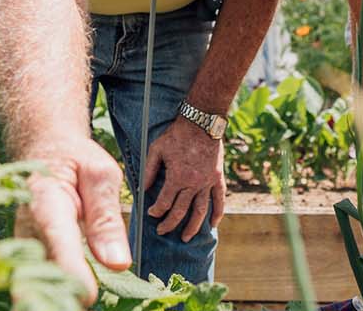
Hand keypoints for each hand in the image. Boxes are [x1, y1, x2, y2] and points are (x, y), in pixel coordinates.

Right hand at [13, 137, 131, 303]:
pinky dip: (52, 290)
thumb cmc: (75, 160)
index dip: (72, 273)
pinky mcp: (25, 252)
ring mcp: (22, 242)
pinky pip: (36, 277)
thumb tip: (118, 264)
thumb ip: (106, 219)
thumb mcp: (101, 176)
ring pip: (35, 279)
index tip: (88, 297)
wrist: (43, 147)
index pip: (58, 243)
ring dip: (55, 295)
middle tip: (86, 302)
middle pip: (40, 270)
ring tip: (78, 301)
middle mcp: (26, 225)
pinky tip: (71, 297)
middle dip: (61, 293)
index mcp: (47, 200)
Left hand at [142, 117, 225, 241]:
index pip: (164, 203)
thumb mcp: (156, 150)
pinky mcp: (218, 178)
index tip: (151, 213)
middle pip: (181, 211)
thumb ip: (149, 170)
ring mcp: (207, 182)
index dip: (156, 211)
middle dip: (170, 224)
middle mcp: (193, 184)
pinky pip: (219, 200)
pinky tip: (213, 225)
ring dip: (193, 227)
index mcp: (177, 178)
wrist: (202, 123)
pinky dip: (218, 213)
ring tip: (186, 237)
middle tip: (162, 231)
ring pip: (201, 211)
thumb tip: (143, 189)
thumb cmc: (176, 135)